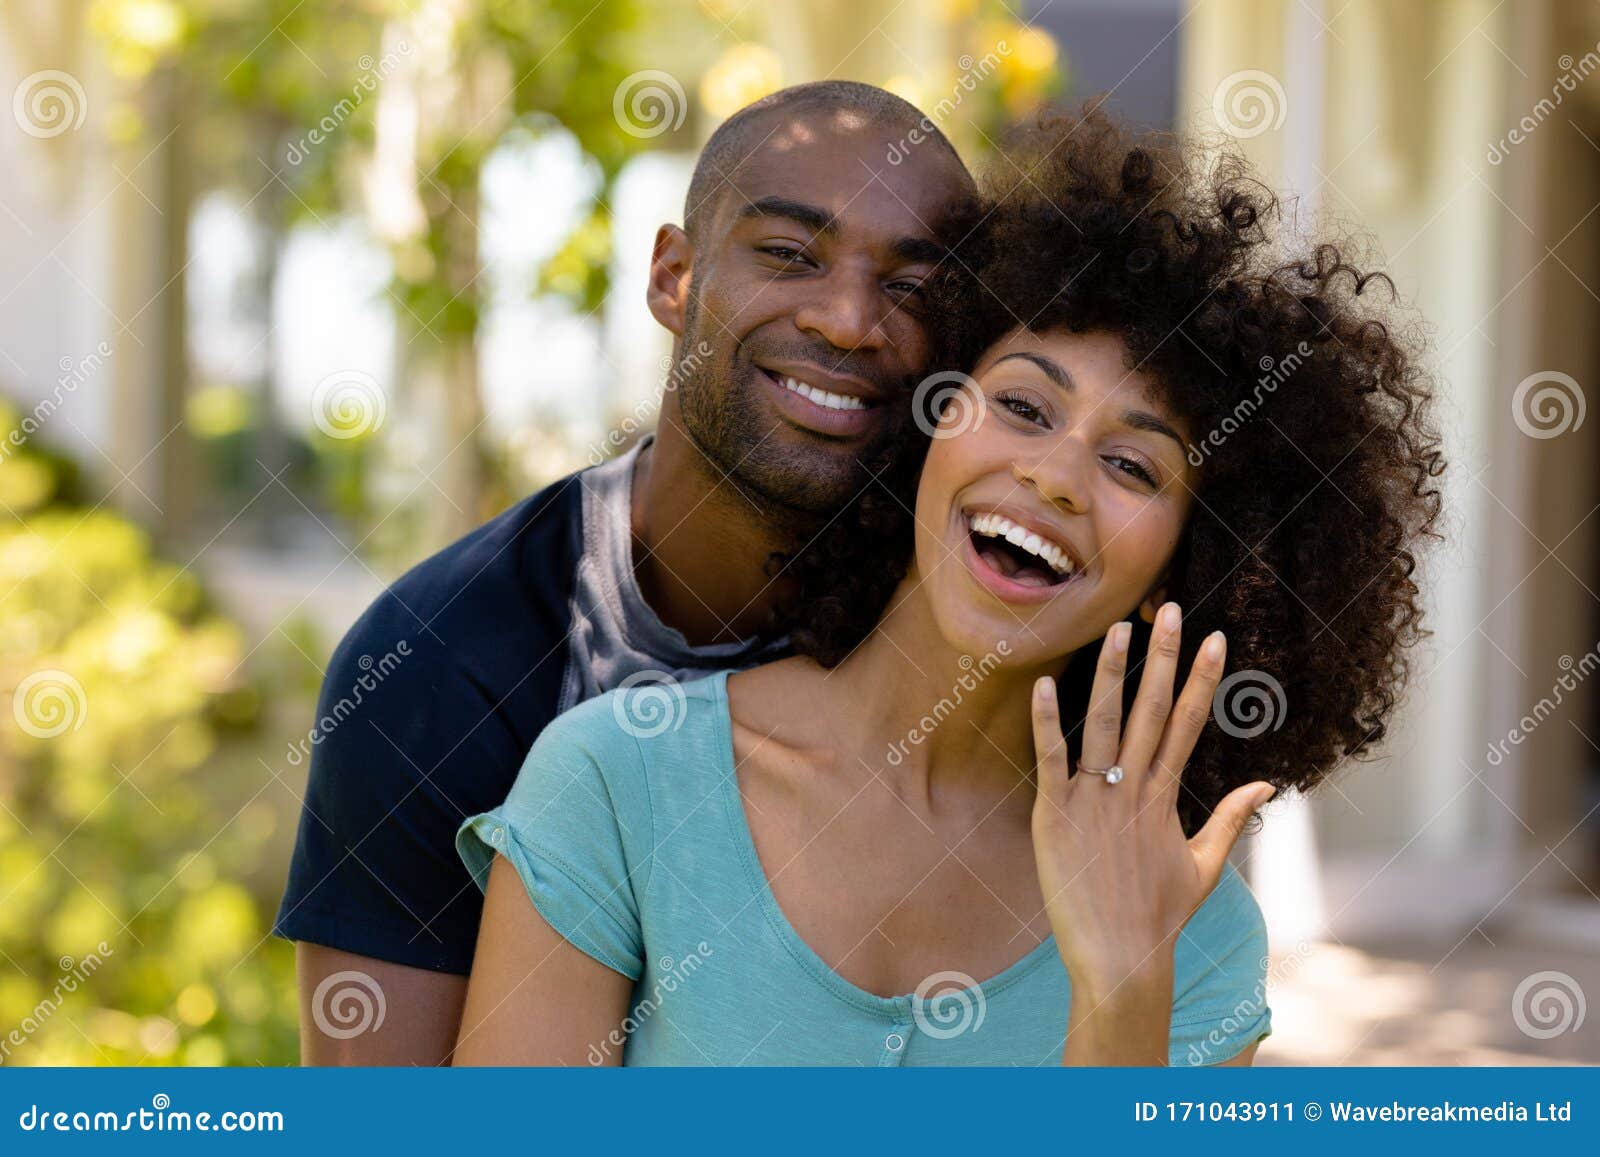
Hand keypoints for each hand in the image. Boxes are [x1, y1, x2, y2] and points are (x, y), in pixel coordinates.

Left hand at [1030, 603, 1274, 998]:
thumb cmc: (1158, 917)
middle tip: (1169, 609)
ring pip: (1103, 723)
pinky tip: (1044, 683)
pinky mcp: (1055, 815)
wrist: (1120, 959)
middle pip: (1152, 710)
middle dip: (1164, 658)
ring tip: (1118, 628)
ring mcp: (1094, 799)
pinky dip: (1047, 722)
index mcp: (1165, 797)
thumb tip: (1268, 785)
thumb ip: (1231, 820)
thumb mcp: (1205, 866)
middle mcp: (1133, 789)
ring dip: (1111, 672)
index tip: (1216, 638)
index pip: (1189, 723)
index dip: (1203, 679)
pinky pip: (1051, 759)